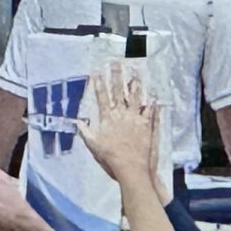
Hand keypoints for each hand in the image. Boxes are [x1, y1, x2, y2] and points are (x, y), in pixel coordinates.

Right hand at [75, 61, 160, 183]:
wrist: (130, 167)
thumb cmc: (110, 158)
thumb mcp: (93, 146)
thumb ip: (86, 132)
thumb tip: (77, 122)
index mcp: (107, 118)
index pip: (101, 97)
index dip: (98, 84)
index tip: (96, 72)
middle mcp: (121, 115)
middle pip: (118, 91)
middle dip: (116, 76)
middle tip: (115, 63)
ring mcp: (135, 118)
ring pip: (135, 97)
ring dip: (135, 84)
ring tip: (135, 72)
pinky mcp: (146, 125)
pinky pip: (149, 110)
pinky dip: (151, 102)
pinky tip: (153, 94)